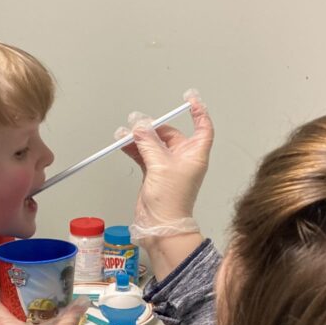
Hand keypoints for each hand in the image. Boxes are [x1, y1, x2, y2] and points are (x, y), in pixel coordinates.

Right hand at [120, 92, 213, 238]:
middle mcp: (183, 159)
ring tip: (126, 132)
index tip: (190, 99)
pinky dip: (134, 148)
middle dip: (155, 127)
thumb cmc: (172, 201)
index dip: (198, 112)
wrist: (160, 225)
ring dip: (140, 137)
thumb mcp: (160, 165)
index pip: (202, 127)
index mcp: (195, 154)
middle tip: (139, 122)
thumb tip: (139, 125)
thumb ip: (148, 142)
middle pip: (171, 134)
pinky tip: (123, 142)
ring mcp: (168, 166)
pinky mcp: (154, 173)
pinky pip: (144, 154)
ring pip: (154, 144)